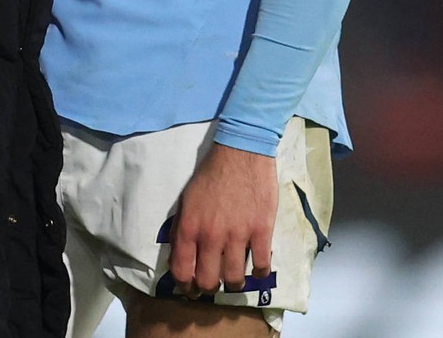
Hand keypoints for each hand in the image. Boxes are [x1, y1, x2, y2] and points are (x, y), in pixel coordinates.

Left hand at [166, 141, 278, 297]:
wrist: (241, 152)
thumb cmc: (211, 174)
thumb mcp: (186, 200)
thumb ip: (181, 229)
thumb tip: (181, 255)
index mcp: (189, 228)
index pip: (182, 271)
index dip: (186, 287)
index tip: (191, 289)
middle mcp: (211, 236)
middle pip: (208, 281)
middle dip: (209, 288)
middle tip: (214, 285)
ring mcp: (238, 235)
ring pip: (234, 279)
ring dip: (234, 283)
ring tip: (235, 278)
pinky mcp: (262, 231)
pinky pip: (261, 265)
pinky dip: (260, 273)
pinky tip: (258, 269)